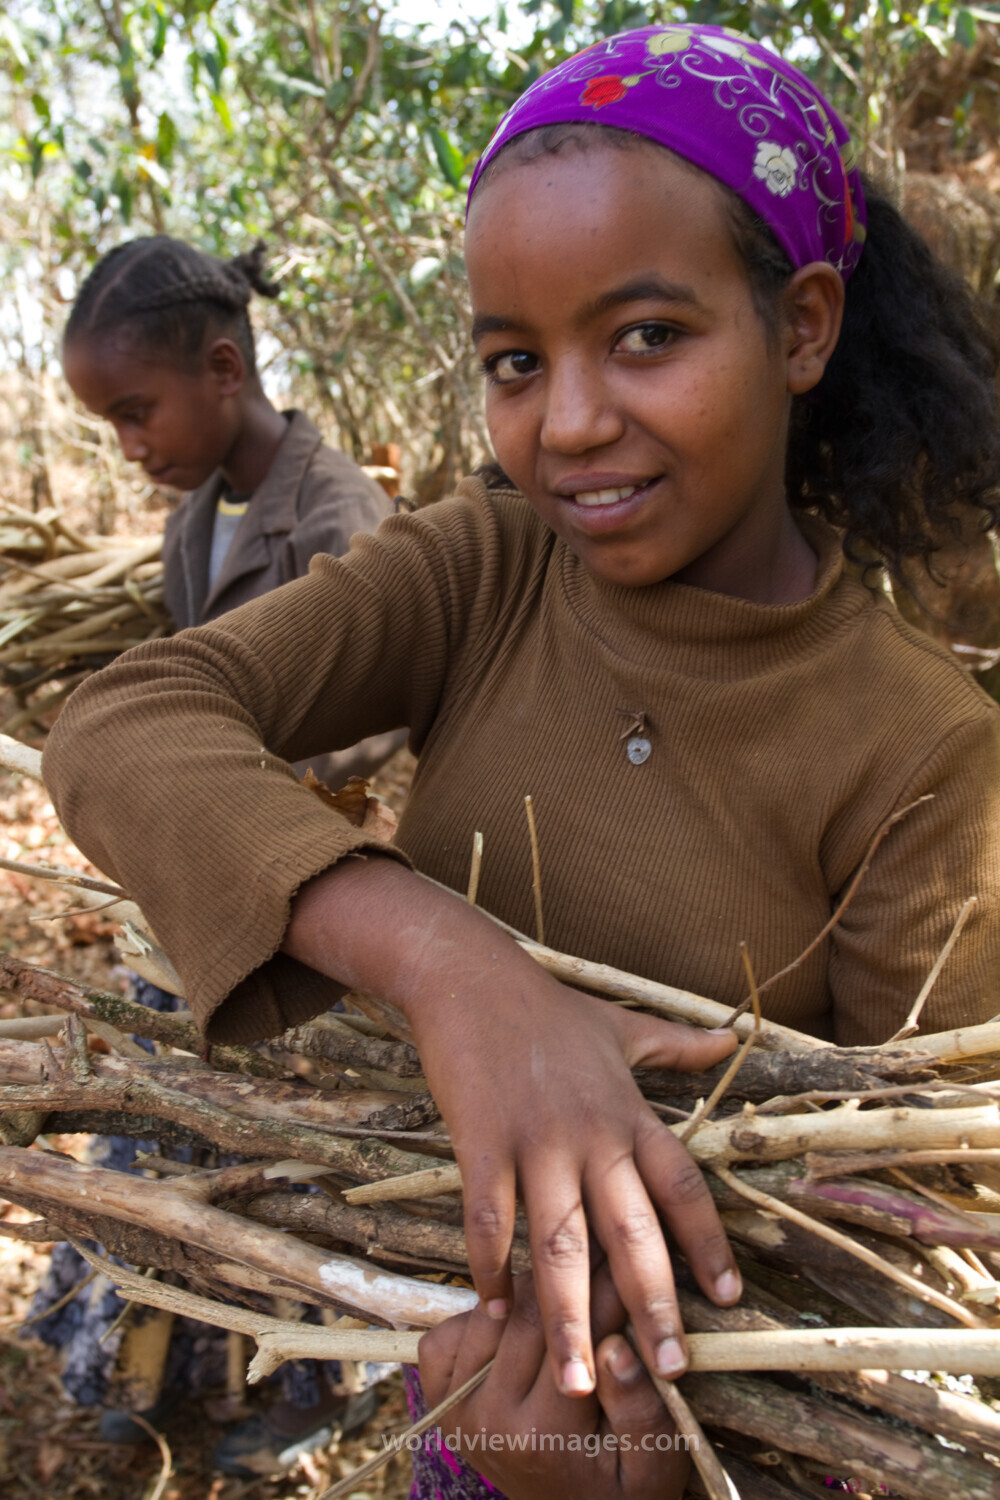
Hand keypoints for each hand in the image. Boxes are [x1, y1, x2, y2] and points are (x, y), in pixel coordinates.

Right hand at [284, 859, 740, 1395]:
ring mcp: (535, 1141)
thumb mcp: (622, 1025)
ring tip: (579, 1382)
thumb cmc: (548, 1008)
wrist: (471, 976)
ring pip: (560, 1244)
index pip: (682, 1189)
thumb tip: (737, 1038)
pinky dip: (490, 1267)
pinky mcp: (481, 1142)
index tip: (729, 1301)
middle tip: (669, 1374)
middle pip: (631, 1233)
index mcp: (629, 1113)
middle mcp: (591, 1134)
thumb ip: (678, 1045)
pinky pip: (489, 1218)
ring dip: (571, 1317)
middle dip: (652, 1307)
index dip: (708, 1245)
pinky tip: (496, 1312)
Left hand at [419, 1267, 689, 1499]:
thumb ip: (640, 1410)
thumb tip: (614, 1348)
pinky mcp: (439, 1401)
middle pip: (528, 1314)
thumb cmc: (626, 1487)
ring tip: (568, 1270)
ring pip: (490, 1312)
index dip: (608, 1287)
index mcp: (544, 1435)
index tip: (629, 1251)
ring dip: (529, 1287)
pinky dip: (481, 1315)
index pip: (575, 1336)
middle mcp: (489, 1421)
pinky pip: (448, 1332)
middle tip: (601, 1239)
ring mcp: (457, 1410)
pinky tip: (518, 1317)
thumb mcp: (657, 1461)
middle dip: (571, 1273)